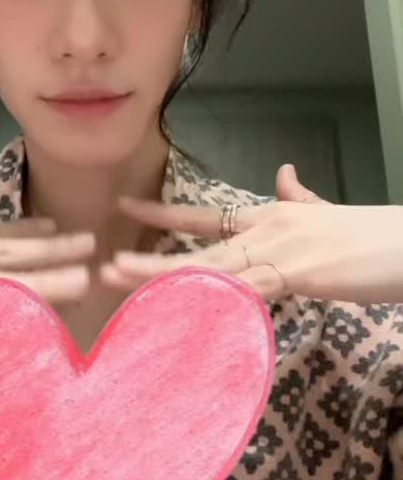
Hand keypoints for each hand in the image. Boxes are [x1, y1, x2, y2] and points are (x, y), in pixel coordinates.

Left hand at [100, 164, 402, 305]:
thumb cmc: (373, 237)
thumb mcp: (327, 215)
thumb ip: (300, 199)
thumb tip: (285, 174)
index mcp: (271, 217)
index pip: (207, 216)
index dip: (165, 215)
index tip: (127, 209)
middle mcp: (267, 228)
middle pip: (198, 246)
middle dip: (152, 258)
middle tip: (107, 265)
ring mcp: (281, 248)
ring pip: (211, 266)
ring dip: (167, 278)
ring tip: (125, 281)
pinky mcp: (299, 271)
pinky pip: (247, 287)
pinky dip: (215, 296)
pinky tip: (185, 305)